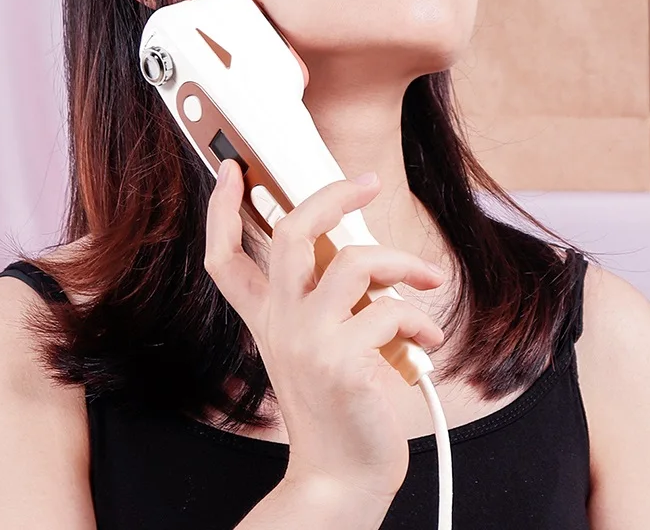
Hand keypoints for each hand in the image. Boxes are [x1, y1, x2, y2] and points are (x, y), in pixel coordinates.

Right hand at [204, 160, 445, 504]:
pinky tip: (427, 340)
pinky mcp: (343, 363)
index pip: (224, 257)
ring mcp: (309, 341)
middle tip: (367, 183)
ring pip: (355, 262)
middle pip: (289, 234)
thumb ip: (327, 301)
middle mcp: (281, 324)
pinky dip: (419, 322)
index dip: (222, 210)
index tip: (231, 169)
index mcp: (268, 318)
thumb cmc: (337, 410)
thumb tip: (367, 257)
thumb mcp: (316, 348)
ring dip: (403, 265)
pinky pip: (390, 313)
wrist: (340, 480)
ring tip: (427, 279)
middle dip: (331, 196)